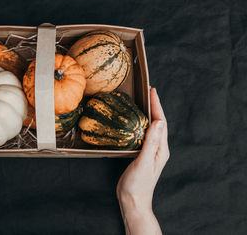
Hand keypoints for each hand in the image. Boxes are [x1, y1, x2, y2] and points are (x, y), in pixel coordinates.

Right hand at [116, 88, 168, 214]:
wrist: (132, 200)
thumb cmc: (138, 184)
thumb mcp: (144, 162)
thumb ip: (151, 143)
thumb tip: (159, 122)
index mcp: (161, 149)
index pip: (161, 122)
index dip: (157, 105)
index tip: (152, 91)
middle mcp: (157, 148)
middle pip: (157, 123)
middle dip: (153, 106)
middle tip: (147, 92)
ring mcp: (149, 151)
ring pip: (149, 128)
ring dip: (146, 114)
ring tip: (140, 102)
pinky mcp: (140, 154)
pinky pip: (141, 134)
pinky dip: (138, 124)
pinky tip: (131, 122)